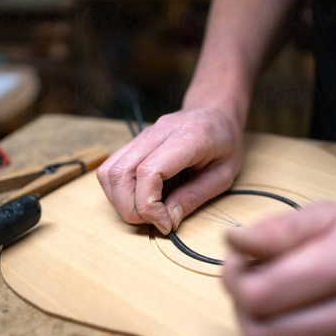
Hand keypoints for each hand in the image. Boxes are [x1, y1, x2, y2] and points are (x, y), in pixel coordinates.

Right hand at [96, 107, 243, 233]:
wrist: (215, 112)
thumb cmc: (225, 142)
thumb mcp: (223, 175)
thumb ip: (194, 197)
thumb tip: (167, 221)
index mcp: (188, 136)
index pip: (149, 171)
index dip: (149, 205)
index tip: (165, 223)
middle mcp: (159, 131)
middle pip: (122, 173)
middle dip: (130, 208)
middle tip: (154, 222)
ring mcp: (143, 135)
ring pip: (110, 171)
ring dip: (120, 201)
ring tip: (145, 213)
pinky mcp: (134, 142)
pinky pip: (112, 168)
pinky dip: (118, 191)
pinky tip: (139, 200)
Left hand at [223, 202, 335, 335]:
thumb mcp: (326, 215)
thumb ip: (277, 229)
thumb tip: (232, 240)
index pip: (261, 295)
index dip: (233, 280)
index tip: (236, 264)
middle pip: (263, 335)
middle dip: (242, 309)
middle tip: (250, 286)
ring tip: (269, 310)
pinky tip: (287, 335)